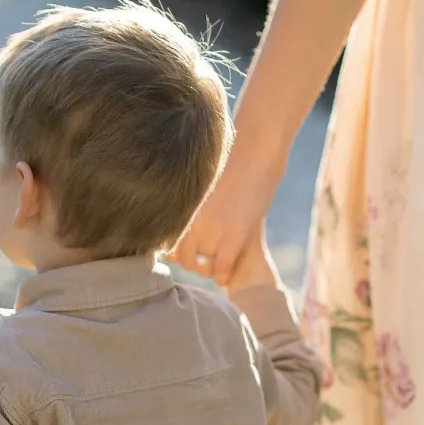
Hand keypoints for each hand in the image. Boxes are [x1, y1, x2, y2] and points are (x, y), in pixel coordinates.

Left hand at [175, 139, 285, 286]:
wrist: (255, 152)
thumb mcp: (200, 187)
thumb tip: (176, 221)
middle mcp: (192, 220)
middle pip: (184, 258)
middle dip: (195, 265)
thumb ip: (190, 207)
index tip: (191, 255)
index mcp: (181, 209)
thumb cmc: (229, 163)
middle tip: (208, 262)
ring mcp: (212, 228)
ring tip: (219, 265)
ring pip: (202, 266)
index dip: (178, 254)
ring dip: (210, 270)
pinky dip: (225, 272)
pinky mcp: (235, 234)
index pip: (168, 244)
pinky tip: (229, 271)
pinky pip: (223, 266)